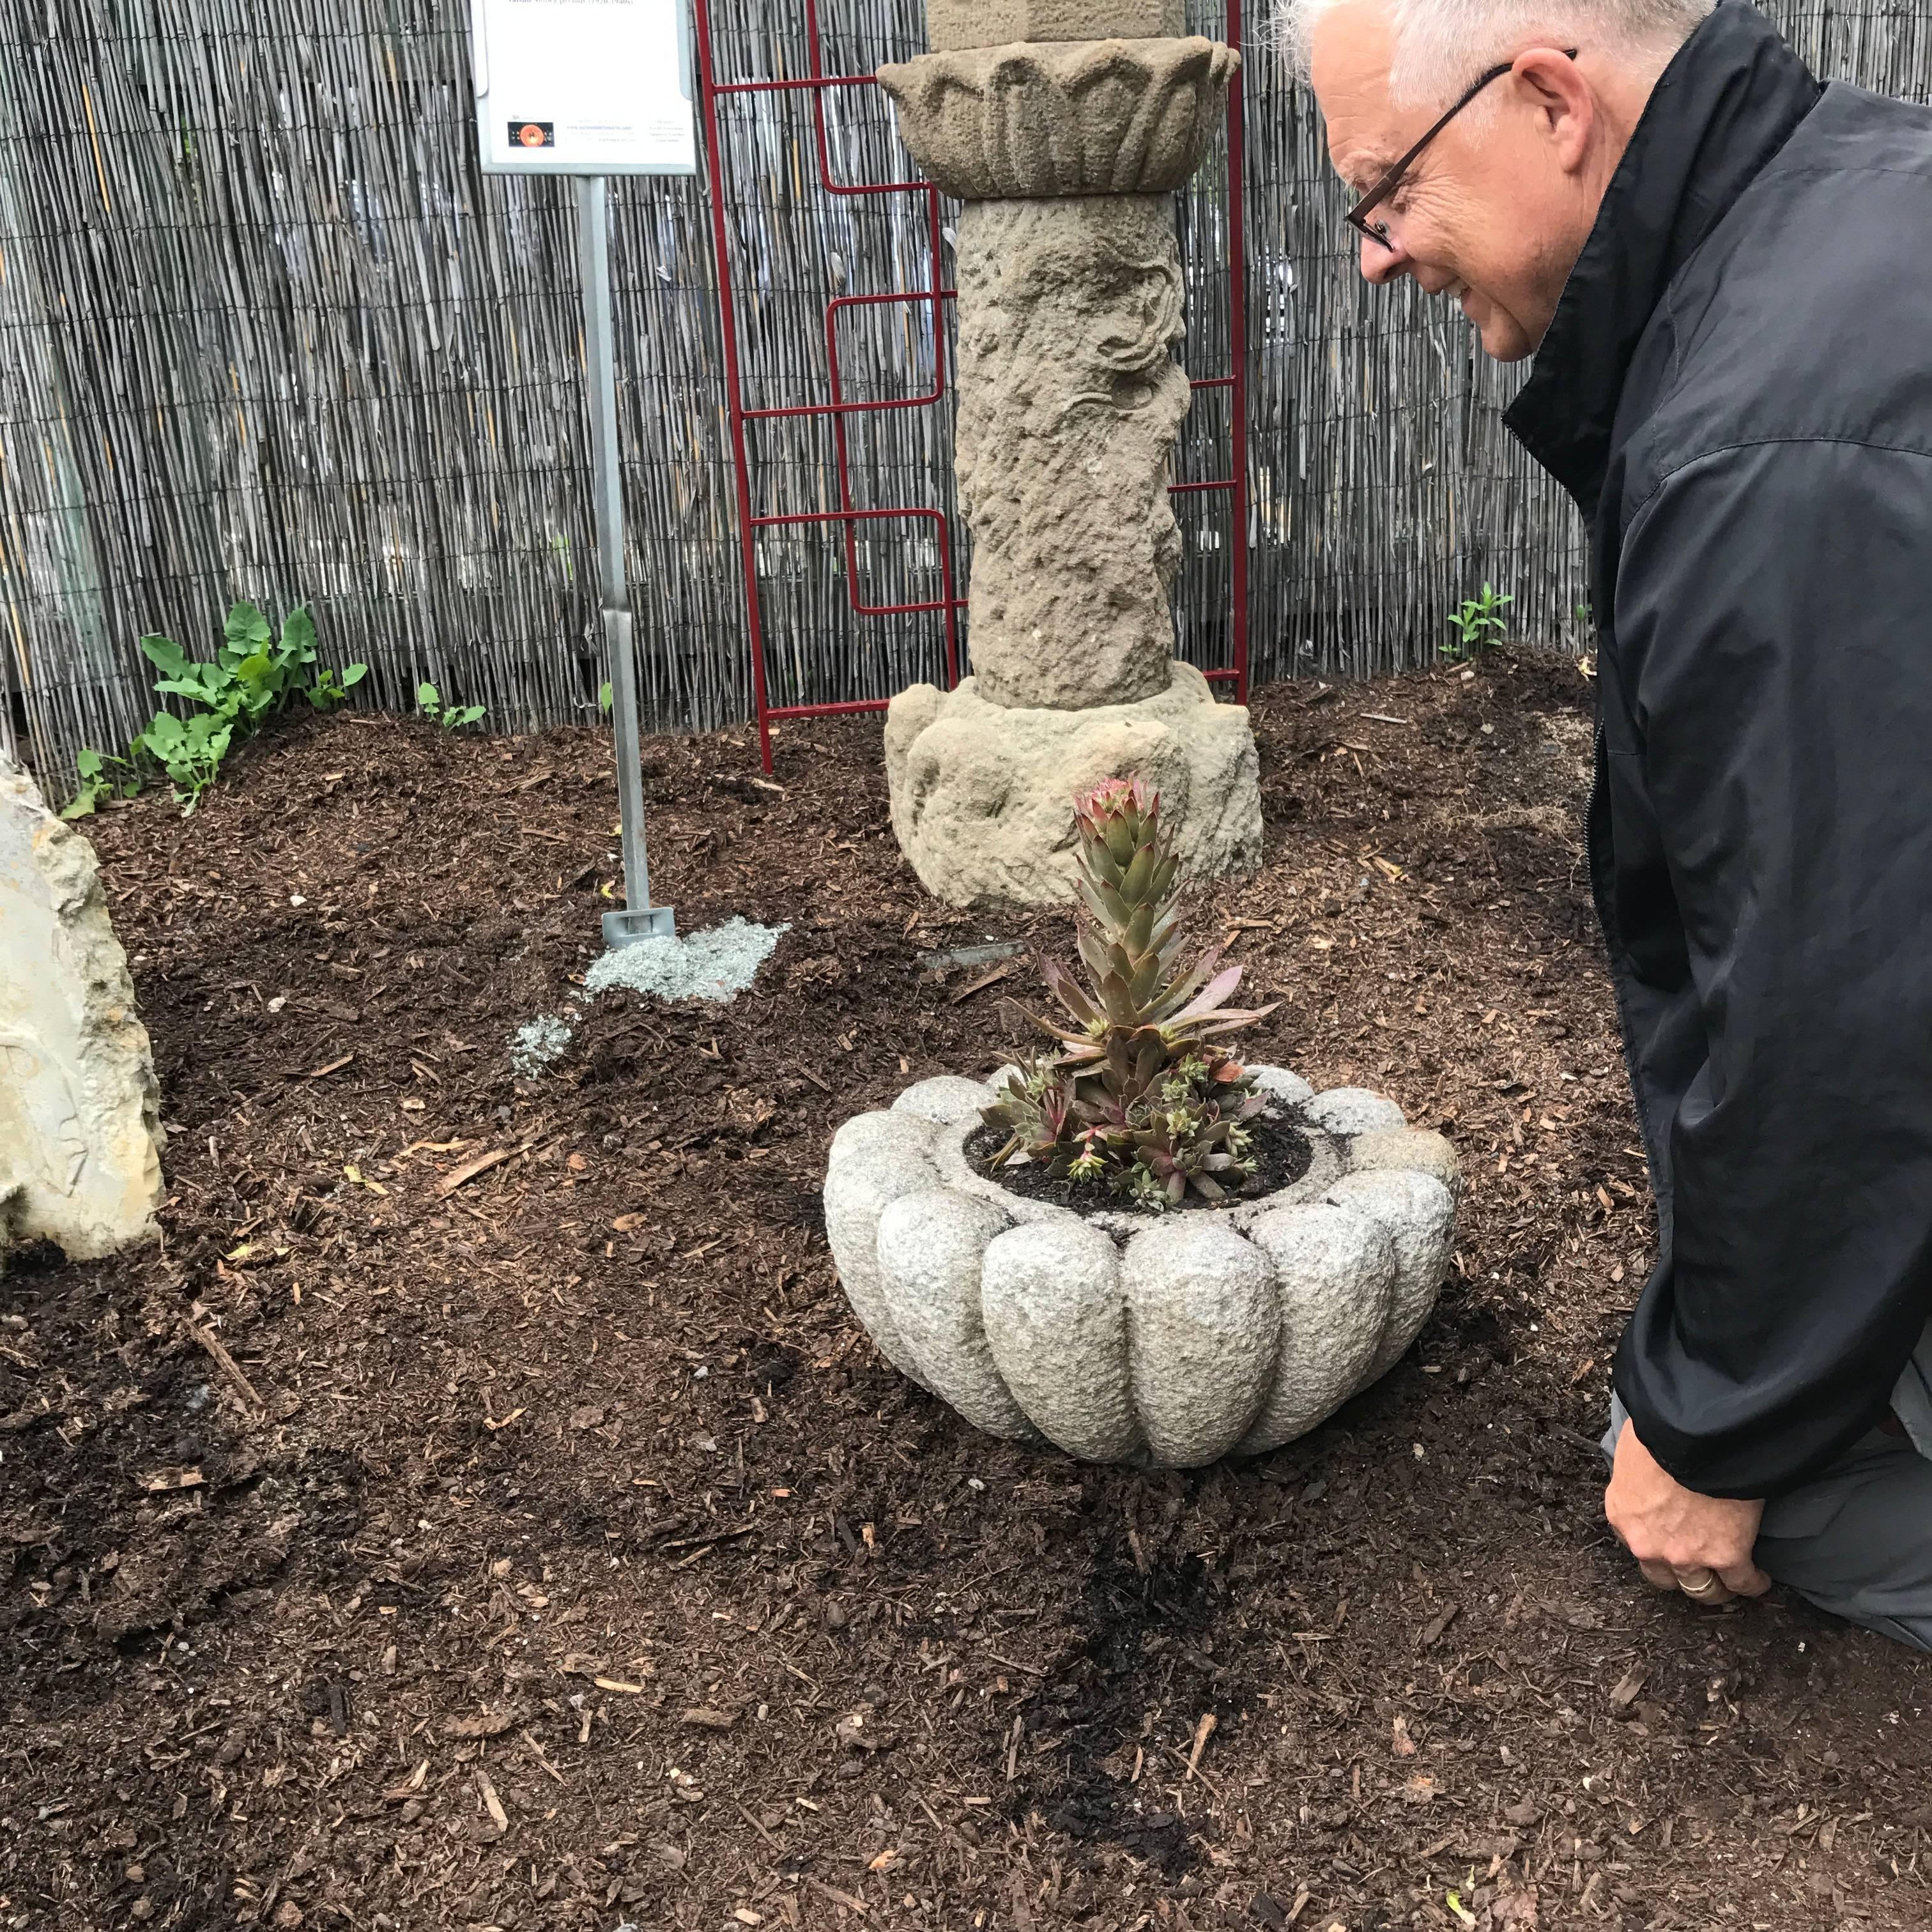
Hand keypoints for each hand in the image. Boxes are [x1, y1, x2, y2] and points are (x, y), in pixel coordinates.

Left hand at [1605, 1420, 1770, 1605]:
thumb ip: (1636, 1477)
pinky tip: (1760, 1578)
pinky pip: (1743, 1582)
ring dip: (1716, 1586)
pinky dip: (1753, 1582)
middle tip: (1699, 1568)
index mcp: (1623, 1516)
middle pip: (1665, 1578)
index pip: (1636, 1544)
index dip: (1657, 1544)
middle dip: (1681, 1575)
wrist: (1693, 1433)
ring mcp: (1687, 1555)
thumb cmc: (1658, 1432)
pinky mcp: (1727, 1555)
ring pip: (1702, 1589)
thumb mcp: (1631, 1455)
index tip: (1671, 1543)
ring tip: (1730, 1580)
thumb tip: (1648, 1474)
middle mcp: (1649, 1544)